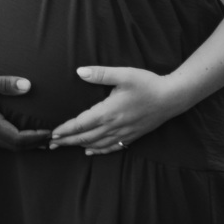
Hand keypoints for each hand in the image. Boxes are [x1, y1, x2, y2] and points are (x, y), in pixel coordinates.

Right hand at [0, 66, 49, 150]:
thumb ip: (4, 84)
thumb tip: (28, 86)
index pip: (17, 139)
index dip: (36, 138)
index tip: (52, 132)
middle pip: (13, 147)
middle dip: (33, 145)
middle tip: (51, 139)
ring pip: (4, 145)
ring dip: (22, 144)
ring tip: (37, 138)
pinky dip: (10, 140)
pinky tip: (14, 132)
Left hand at [49, 66, 188, 154]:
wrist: (172, 98)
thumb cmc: (147, 84)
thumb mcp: (124, 74)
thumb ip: (100, 74)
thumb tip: (79, 71)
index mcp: (108, 111)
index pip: (81, 124)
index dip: (65, 130)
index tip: (52, 134)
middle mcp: (114, 125)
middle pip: (85, 137)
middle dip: (67, 141)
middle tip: (50, 144)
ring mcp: (123, 133)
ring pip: (97, 143)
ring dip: (79, 146)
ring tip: (64, 147)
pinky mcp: (132, 135)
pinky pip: (112, 147)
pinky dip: (99, 150)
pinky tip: (90, 151)